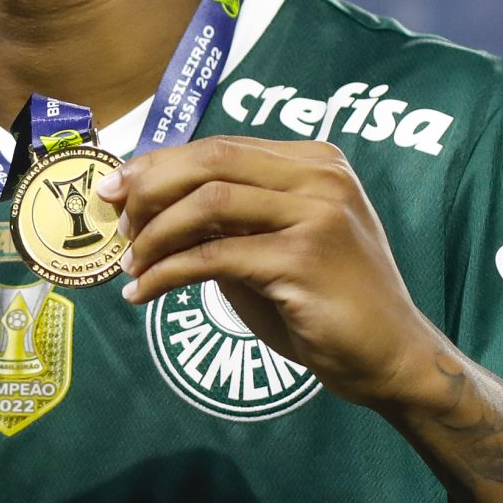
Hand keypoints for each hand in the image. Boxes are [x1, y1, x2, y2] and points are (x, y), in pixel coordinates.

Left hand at [103, 136, 451, 412]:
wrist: (388, 355)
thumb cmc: (322, 302)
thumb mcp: (268, 245)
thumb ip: (222, 219)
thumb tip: (144, 204)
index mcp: (315, 161)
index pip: (220, 147)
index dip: (159, 165)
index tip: (116, 190)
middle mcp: (321, 176)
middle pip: (211, 161)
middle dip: (149, 187)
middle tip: (114, 220)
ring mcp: (318, 213)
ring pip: (208, 204)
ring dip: (156, 235)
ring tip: (131, 264)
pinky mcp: (305, 258)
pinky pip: (213, 257)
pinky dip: (167, 273)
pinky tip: (144, 293)